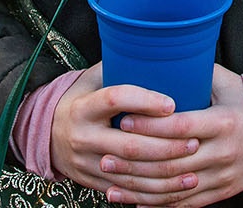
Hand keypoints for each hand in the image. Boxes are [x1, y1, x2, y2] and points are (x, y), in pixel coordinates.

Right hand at [49, 65, 199, 202]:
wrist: (47, 136)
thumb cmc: (81, 100)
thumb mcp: (91, 80)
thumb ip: (117, 69)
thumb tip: (157, 49)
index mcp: (84, 107)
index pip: (115, 99)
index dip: (144, 101)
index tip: (172, 103)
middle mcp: (83, 137)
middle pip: (129, 145)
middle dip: (166, 145)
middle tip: (195, 140)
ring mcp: (87, 163)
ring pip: (131, 174)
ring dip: (166, 174)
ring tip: (194, 169)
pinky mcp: (93, 182)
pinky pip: (126, 191)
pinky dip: (153, 193)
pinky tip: (176, 188)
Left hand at [110, 66, 242, 205]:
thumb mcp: (227, 84)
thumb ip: (196, 73)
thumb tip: (160, 54)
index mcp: (223, 122)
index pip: (180, 126)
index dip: (150, 125)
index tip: (123, 120)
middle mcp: (222, 152)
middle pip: (171, 161)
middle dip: (135, 160)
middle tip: (106, 153)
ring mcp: (220, 176)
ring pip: (173, 186)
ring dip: (138, 186)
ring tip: (110, 180)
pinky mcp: (220, 192)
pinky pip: (184, 203)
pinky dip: (156, 204)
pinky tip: (133, 201)